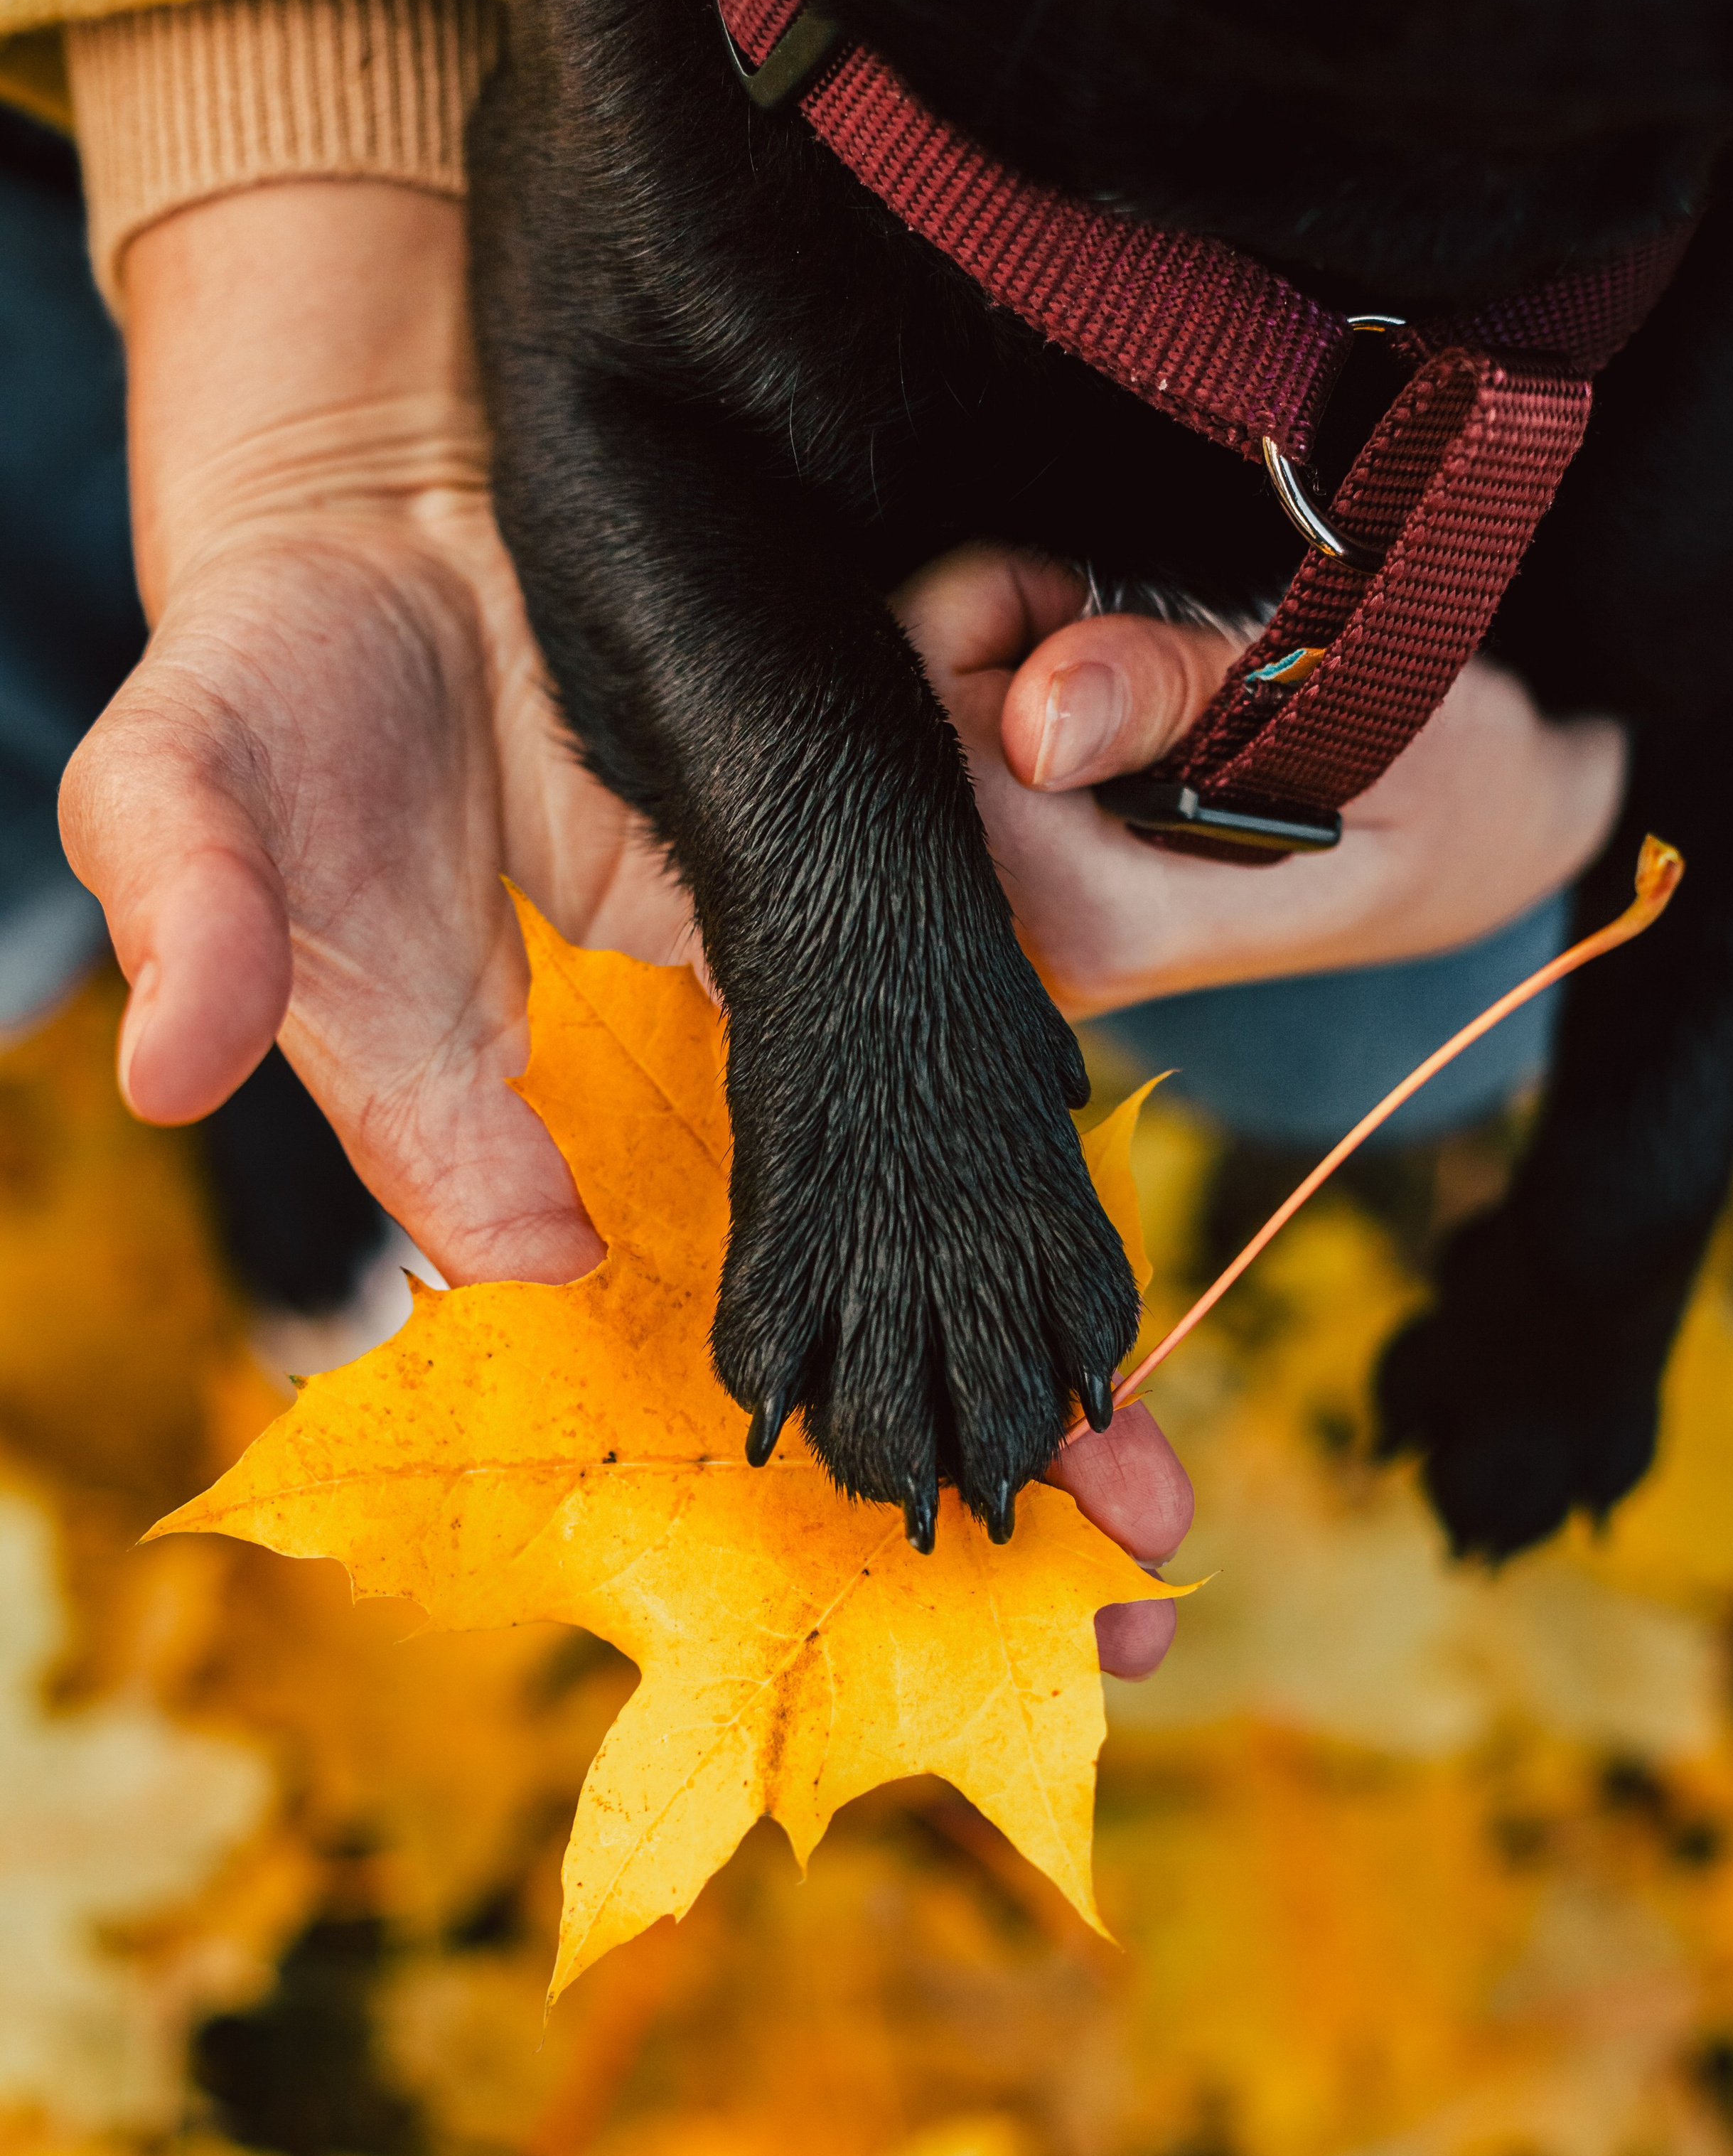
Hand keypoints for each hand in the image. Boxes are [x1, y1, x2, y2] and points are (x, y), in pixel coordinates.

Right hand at [61, 186, 1185, 1674]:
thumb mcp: (187, 781)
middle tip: (1078, 1619)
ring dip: (1006, 1393)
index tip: (835, 1563)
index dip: (701, 1465)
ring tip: (1138, 1522)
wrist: (407, 536)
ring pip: (881, 1270)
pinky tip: (1113, 1328)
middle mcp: (621, 1147)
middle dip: (917, 1483)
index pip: (580, 1346)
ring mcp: (734, 1065)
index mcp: (472, 1149)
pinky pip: (926, 1115)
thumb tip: (171, 1068)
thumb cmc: (270, 690)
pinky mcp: (823, 966)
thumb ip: (196, 913)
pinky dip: (1019, 1225)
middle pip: (779, 1357)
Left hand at [896, 541, 1628, 1014]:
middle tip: (1111, 626)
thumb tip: (1036, 718)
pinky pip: (942, 773)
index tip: (1090, 597)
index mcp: (1098, 924)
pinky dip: (997, 708)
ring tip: (1123, 673)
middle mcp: (1038, 959)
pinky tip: (1092, 715)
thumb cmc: (1438, 766)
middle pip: (897, 740)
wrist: (1480, 844)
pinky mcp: (1019, 917)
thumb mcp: (1355, 697)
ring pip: (911, 747)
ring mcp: (1023, 949)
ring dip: (995, 667)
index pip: (927, 733)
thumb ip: (1183, 689)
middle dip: (984, 642)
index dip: (989, 621)